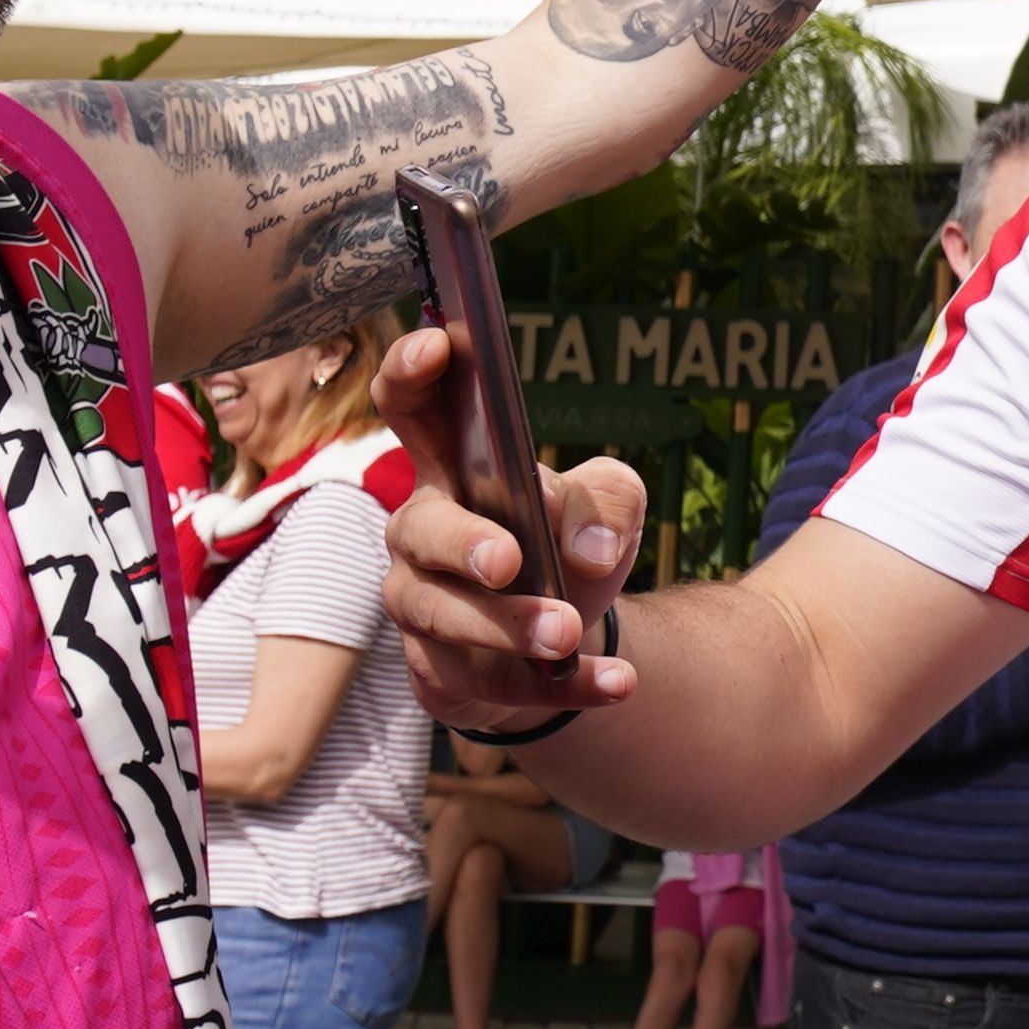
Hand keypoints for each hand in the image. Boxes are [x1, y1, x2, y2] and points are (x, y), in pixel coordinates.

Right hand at [366, 321, 649, 733]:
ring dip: (508, 625)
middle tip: (507, 559)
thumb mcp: (607, 507)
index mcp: (451, 471)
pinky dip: (562, 685)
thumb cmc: (568, 549)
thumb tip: (586, 544)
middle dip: (461, 544)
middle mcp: (419, 537)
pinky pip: (494, 683)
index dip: (411, 372)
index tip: (438, 344)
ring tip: (567, 631)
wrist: (566, 641)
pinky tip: (617, 682)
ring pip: (444, 617)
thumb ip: (605, 501)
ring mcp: (422, 609)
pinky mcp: (443, 674)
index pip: (410, 408)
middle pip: (419, 529)